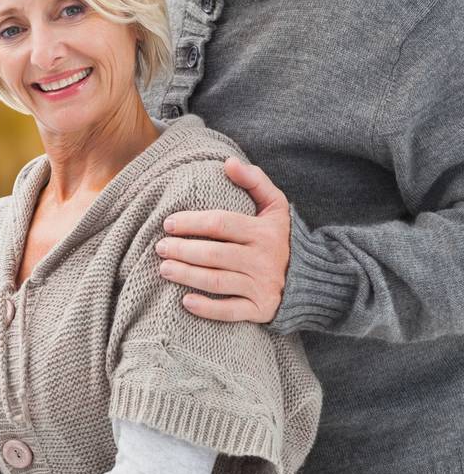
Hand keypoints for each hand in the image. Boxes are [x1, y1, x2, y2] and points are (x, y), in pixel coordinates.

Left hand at [155, 158, 289, 322]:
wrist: (313, 278)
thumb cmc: (281, 238)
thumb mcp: (275, 206)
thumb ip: (254, 180)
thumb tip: (229, 162)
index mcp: (264, 233)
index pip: (220, 224)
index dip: (191, 222)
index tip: (168, 223)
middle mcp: (263, 260)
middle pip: (214, 254)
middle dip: (183, 250)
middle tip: (160, 247)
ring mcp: (262, 287)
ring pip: (218, 281)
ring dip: (187, 276)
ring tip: (163, 269)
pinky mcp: (261, 310)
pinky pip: (231, 312)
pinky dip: (208, 308)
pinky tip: (186, 302)